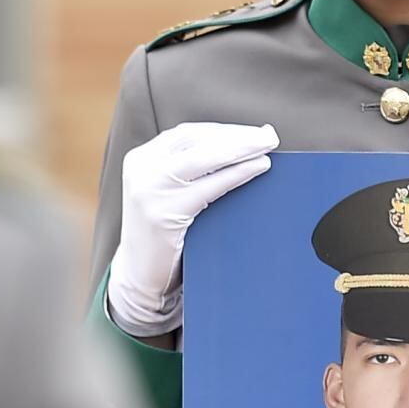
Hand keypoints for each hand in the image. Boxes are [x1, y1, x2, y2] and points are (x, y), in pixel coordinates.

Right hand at [105, 121, 278, 337]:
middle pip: (198, 140)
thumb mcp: (168, 194)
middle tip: (269, 136)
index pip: (188, 134)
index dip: (224, 131)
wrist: (139, 276)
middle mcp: (141, 169)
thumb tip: (240, 150)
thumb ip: (190, 171)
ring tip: (268, 147)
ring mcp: (148, 190)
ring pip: (205, 158)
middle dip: (238, 136)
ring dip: (242, 150)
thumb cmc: (163, 235)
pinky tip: (258, 169)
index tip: (253, 131)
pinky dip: (237, 174)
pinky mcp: (162, 213)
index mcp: (141, 159)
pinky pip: (209, 187)